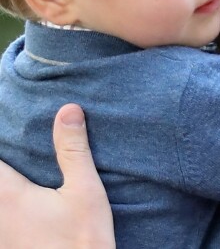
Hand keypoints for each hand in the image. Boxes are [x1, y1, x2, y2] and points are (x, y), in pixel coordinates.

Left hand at [0, 104, 114, 248]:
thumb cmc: (82, 241)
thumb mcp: (85, 191)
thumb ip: (73, 149)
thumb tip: (68, 109)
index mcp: (8, 196)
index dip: (1, 139)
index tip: (6, 123)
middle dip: (3, 166)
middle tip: (11, 158)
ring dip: (3, 183)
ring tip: (15, 178)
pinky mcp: (5, 247)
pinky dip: (5, 207)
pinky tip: (17, 209)